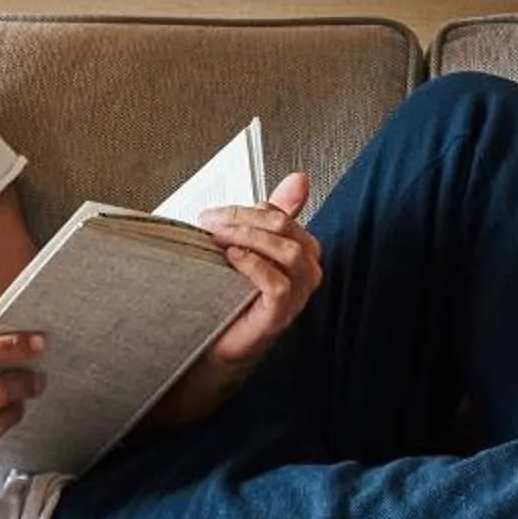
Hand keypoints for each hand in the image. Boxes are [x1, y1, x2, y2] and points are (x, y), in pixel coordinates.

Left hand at [195, 172, 319, 372]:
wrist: (219, 339)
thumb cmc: (235, 293)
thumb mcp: (250, 246)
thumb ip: (271, 213)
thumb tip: (300, 179)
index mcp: (303, 249)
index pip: (280, 215)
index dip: (245, 210)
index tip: (213, 215)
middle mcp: (307, 270)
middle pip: (284, 228)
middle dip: (243, 219)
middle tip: (210, 223)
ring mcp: (299, 293)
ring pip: (287, 252)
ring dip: (248, 238)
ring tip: (220, 239)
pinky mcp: (283, 313)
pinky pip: (278, 283)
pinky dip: (254, 265)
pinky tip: (233, 259)